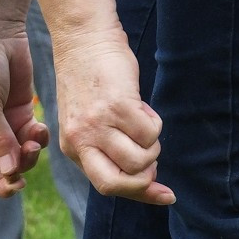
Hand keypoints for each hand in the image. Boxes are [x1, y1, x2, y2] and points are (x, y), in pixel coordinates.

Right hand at [0, 25, 48, 237]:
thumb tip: (11, 171)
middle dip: (7, 181)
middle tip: (19, 179)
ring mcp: (1, 130)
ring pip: (16, 162)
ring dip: (27, 158)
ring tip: (34, 141)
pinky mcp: (21, 118)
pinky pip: (31, 142)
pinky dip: (38, 141)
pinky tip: (40, 129)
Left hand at [53, 29, 174, 204]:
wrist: (84, 43)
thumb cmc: (93, 85)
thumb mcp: (93, 123)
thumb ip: (111, 150)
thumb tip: (152, 179)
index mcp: (72, 149)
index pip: (106, 186)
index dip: (139, 194)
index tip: (166, 196)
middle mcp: (80, 141)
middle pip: (116, 183)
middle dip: (143, 179)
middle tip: (151, 155)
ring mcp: (97, 124)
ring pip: (138, 159)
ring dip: (152, 146)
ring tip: (143, 124)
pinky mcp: (117, 105)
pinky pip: (149, 131)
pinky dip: (155, 124)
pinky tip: (142, 107)